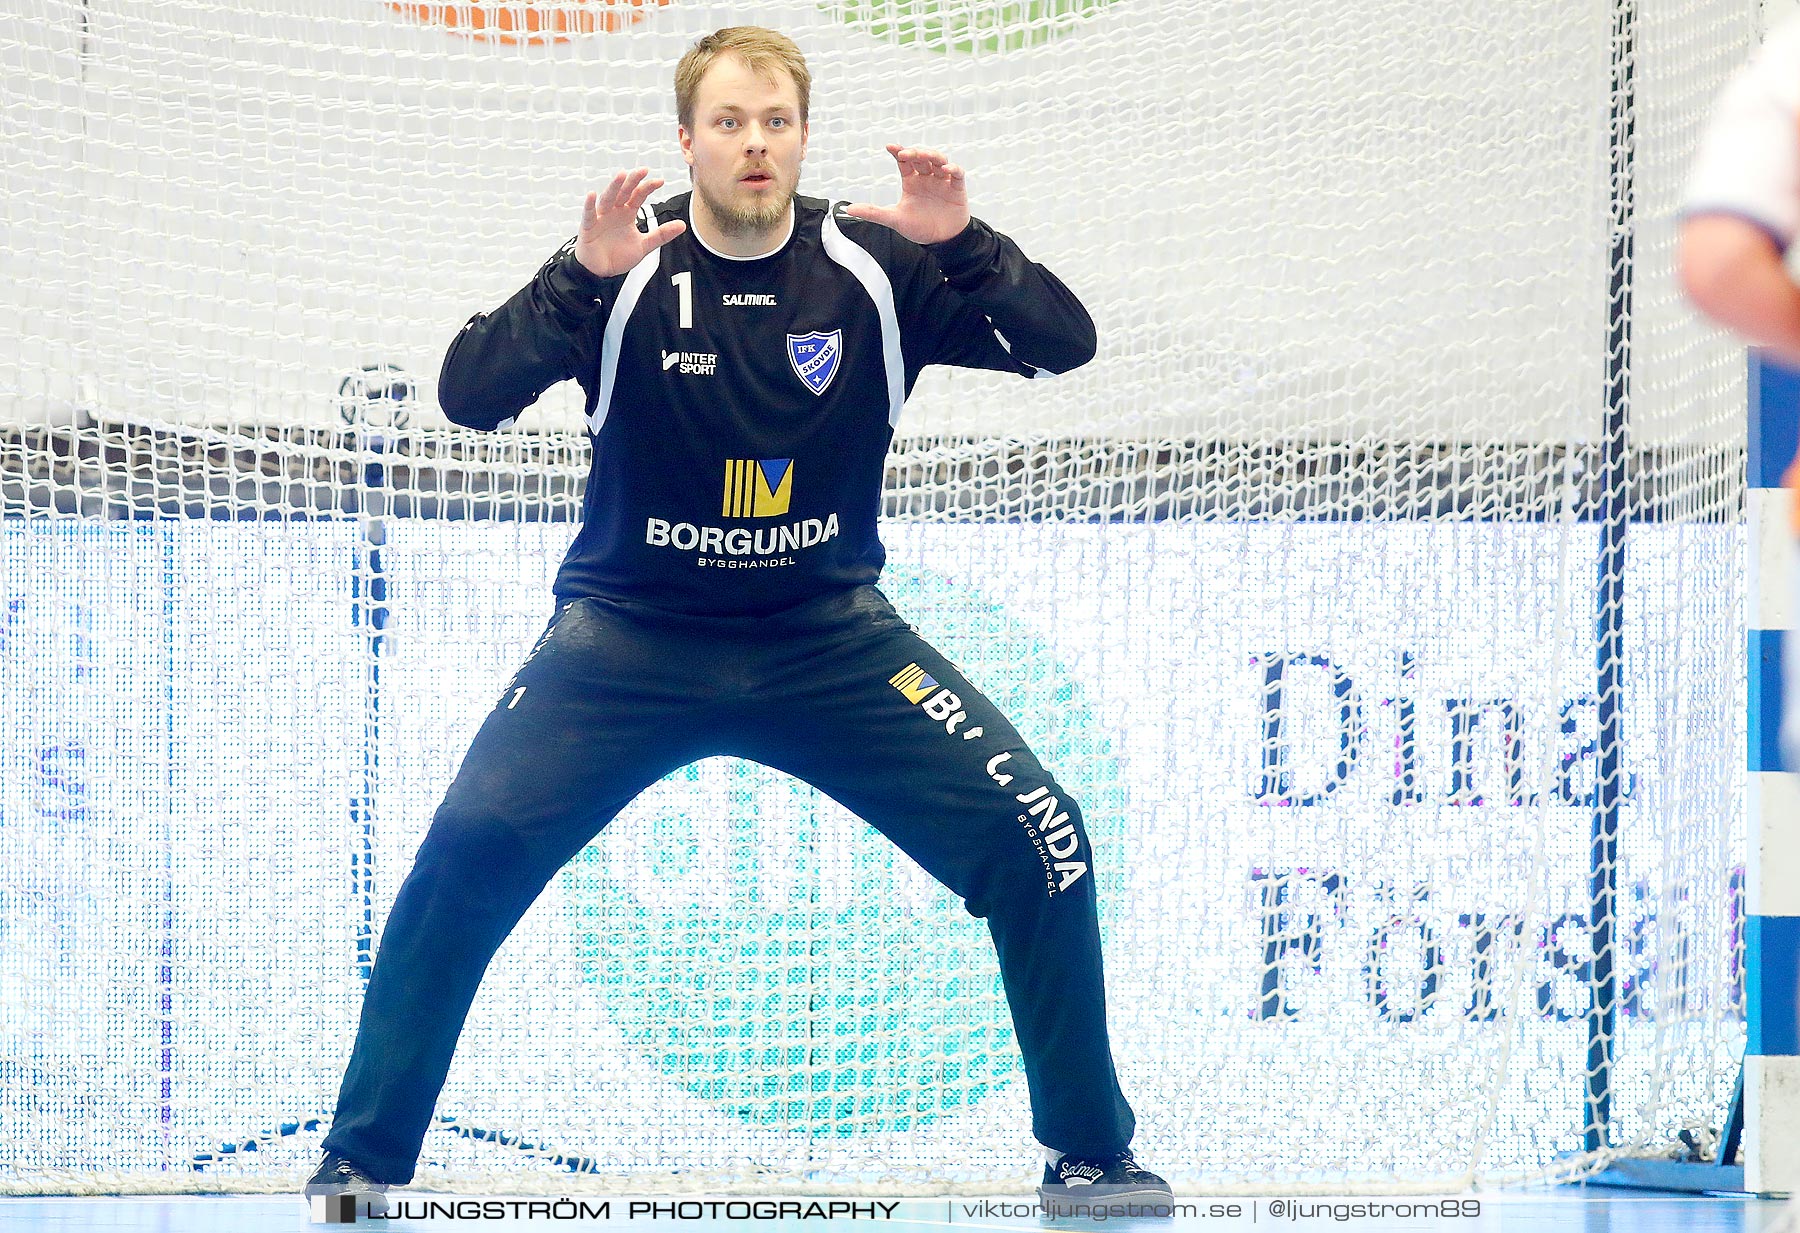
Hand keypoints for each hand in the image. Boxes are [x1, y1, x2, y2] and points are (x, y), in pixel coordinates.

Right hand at [574, 169, 685, 278]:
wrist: (602, 271)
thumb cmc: (620, 256)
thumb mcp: (644, 245)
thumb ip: (662, 234)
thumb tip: (683, 225)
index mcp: (627, 213)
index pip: (638, 196)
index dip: (648, 187)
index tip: (660, 181)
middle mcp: (614, 211)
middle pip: (623, 192)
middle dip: (633, 181)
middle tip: (643, 170)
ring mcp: (600, 217)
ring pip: (607, 198)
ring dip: (614, 186)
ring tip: (622, 175)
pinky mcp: (588, 227)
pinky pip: (588, 215)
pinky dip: (589, 205)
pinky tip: (591, 195)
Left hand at [842, 144, 969, 244]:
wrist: (942, 242)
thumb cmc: (920, 228)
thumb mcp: (894, 219)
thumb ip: (873, 213)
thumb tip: (849, 209)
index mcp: (912, 181)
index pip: (904, 161)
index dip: (898, 151)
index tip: (889, 147)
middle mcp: (926, 177)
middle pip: (921, 157)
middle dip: (914, 153)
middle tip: (904, 154)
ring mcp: (942, 181)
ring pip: (939, 159)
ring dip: (932, 155)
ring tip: (924, 156)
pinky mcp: (957, 188)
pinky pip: (957, 173)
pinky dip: (953, 168)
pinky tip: (946, 168)